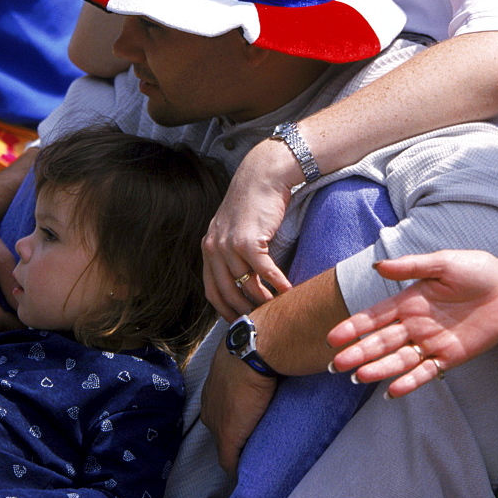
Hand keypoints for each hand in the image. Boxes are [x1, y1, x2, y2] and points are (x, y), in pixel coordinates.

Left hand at [201, 341, 276, 476]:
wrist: (251, 353)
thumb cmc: (250, 348)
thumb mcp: (244, 356)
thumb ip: (246, 364)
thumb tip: (259, 354)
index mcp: (213, 389)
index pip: (221, 411)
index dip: (235, 418)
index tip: (248, 422)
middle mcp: (209, 407)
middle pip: (221, 430)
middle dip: (236, 436)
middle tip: (255, 440)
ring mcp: (216, 423)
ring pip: (227, 447)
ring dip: (240, 451)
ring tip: (256, 456)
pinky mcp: (228, 437)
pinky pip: (230, 462)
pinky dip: (238, 470)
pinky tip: (249, 475)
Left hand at [202, 140, 296, 320]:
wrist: (263, 175)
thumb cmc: (254, 202)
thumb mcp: (233, 228)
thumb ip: (232, 252)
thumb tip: (244, 282)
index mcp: (209, 247)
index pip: (211, 290)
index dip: (225, 310)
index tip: (240, 323)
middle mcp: (214, 248)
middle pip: (227, 293)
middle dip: (244, 312)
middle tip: (262, 322)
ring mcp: (230, 245)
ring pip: (246, 286)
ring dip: (264, 301)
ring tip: (278, 309)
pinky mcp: (249, 240)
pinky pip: (264, 273)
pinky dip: (278, 285)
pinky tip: (289, 291)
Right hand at [327, 250, 497, 397]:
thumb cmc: (476, 270)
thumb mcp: (442, 262)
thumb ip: (411, 266)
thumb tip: (377, 265)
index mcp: (408, 301)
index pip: (374, 317)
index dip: (354, 327)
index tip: (332, 339)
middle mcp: (415, 324)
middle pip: (381, 341)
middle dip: (358, 353)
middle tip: (336, 365)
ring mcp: (431, 342)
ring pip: (399, 360)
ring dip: (379, 369)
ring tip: (358, 378)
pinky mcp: (450, 356)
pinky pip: (426, 372)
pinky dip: (409, 382)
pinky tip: (391, 391)